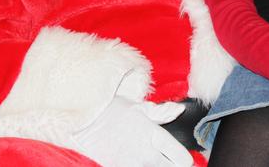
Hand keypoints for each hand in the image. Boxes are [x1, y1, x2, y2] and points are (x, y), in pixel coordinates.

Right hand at [72, 97, 192, 166]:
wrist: (84, 120)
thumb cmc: (111, 110)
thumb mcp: (139, 108)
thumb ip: (162, 112)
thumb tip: (179, 111)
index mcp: (154, 136)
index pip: (182, 159)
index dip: (184, 160)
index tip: (181, 158)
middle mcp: (146, 154)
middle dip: (173, 166)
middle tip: (167, 160)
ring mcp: (132, 165)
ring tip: (151, 160)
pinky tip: (137, 162)